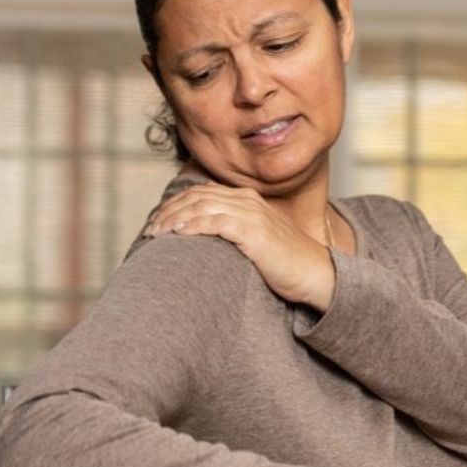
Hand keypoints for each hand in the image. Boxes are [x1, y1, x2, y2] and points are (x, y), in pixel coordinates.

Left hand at [143, 183, 335, 310]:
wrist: (315, 274)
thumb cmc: (284, 263)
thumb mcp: (255, 240)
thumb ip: (232, 232)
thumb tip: (201, 239)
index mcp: (247, 199)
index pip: (202, 192)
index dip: (175, 204)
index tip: (157, 221)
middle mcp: (248, 201)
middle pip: (197, 197)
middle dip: (169, 211)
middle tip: (150, 229)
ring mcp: (251, 214)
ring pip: (202, 207)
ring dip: (174, 219)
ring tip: (156, 232)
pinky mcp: (254, 232)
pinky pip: (216, 222)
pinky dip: (193, 226)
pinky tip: (178, 234)